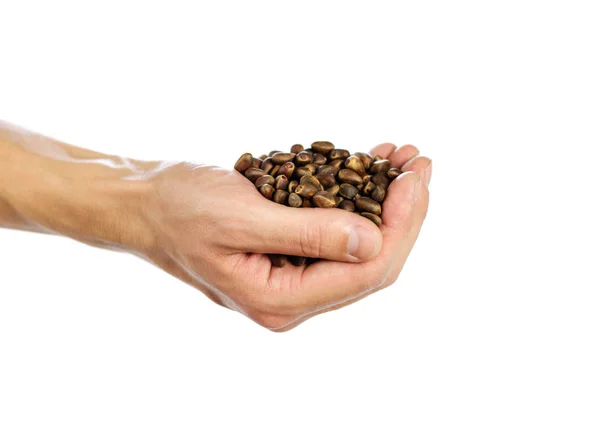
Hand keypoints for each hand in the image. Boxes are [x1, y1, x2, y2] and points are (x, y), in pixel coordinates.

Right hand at [140, 144, 430, 330]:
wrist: (145, 204)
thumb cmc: (178, 209)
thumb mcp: (240, 217)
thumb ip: (306, 234)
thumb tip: (373, 242)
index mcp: (279, 300)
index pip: (365, 272)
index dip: (401, 225)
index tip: (414, 177)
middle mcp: (292, 299)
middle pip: (372, 263)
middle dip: (403, 212)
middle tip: (420, 163)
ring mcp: (293, 278)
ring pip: (361, 246)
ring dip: (388, 202)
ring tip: (405, 158)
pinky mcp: (290, 255)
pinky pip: (338, 232)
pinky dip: (360, 198)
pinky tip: (374, 166)